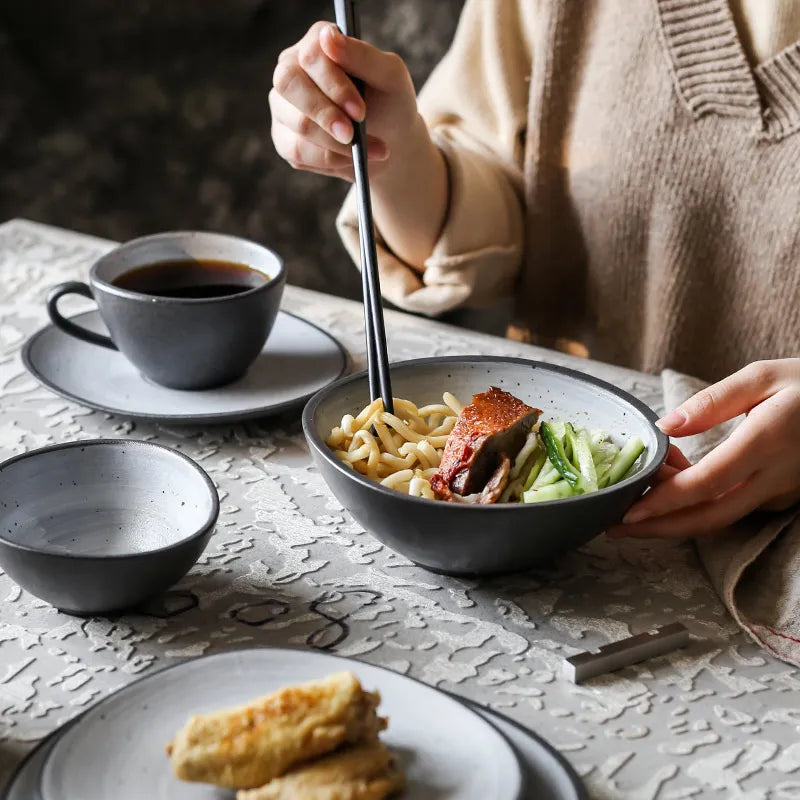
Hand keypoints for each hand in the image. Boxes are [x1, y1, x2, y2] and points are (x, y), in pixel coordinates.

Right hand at [270, 22, 419, 180]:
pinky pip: (298, 152)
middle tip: (351, 136)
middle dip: (324, 114)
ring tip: (366, 151)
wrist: (391, 142)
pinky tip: (349, 159)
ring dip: (336, 144)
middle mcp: (292, 70)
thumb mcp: (390, 77)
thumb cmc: (390, 102)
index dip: (334, 85)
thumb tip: (328, 37)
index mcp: (317, 44)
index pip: (311, 56)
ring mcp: (283, 105)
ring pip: (297, 124)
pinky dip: (330, 160)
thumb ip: (362, 55)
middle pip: (288, 84)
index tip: (359, 111)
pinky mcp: (284, 138)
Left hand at [607, 359, 799, 538]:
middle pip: (709, 517)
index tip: (627, 512)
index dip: (664, 503)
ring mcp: (780, 492)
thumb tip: (665, 426)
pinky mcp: (781, 496)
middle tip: (615, 527)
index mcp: (765, 443)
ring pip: (719, 516)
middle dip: (659, 528)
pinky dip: (697, 501)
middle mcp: (774, 477)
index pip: (706, 484)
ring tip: (639, 490)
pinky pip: (732, 505)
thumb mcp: (762, 377)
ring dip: (675, 512)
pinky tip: (674, 478)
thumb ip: (711, 402)